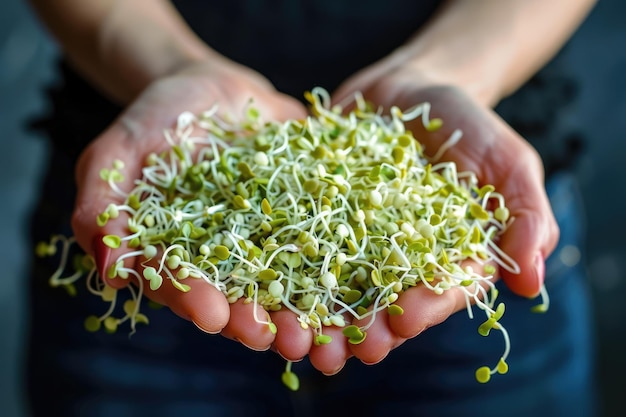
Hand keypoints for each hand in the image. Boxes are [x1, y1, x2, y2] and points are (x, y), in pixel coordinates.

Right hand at [71, 59, 315, 356]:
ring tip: (316, 330)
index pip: (183, 285)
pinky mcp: (305, 216)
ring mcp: (268, 238)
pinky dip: (338, 261)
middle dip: (254, 320)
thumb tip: (108, 266)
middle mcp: (225, 256)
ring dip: (299, 309)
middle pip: (238, 296)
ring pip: (284, 282)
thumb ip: (104, 201)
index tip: (212, 314)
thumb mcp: (121, 149)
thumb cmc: (158, 117)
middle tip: (273, 338)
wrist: (216, 88)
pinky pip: (324, 240)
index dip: (195, 301)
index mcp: (178, 252)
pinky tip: (356, 279)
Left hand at [311, 65, 559, 367]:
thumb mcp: (506, 159)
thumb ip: (526, 212)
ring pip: (340, 291)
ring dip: (321, 320)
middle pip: (386, 305)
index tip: (402, 318)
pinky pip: (301, 250)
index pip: (442, 293)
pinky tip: (265, 291)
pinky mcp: (320, 224)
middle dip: (368, 330)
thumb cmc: (465, 122)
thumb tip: (533, 284)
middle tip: (346, 349)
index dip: (425, 309)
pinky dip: (284, 271)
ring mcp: (357, 246)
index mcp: (449, 257)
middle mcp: (401, 262)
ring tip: (301, 338)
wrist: (407, 89)